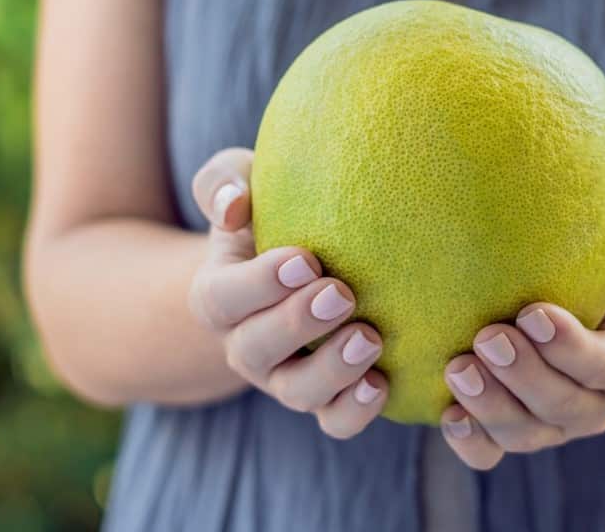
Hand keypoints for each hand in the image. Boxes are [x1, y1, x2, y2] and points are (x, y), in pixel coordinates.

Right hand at [187, 148, 387, 437]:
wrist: (293, 265)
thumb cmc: (265, 214)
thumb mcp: (239, 184)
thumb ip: (224, 183)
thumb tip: (233, 205)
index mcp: (218, 294)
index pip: (225, 296)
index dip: (261, 283)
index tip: (306, 259)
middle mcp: (245, 344)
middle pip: (256, 351)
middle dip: (298, 324)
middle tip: (342, 293)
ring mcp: (284, 377)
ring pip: (298, 393)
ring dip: (333, 372)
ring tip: (370, 339)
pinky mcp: (324, 396)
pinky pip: (334, 420)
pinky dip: (356, 410)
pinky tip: (385, 382)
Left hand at [440, 204, 604, 468]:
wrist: (591, 291)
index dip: (572, 349)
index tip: (533, 313)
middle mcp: (598, 403)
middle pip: (563, 407)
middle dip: (523, 376)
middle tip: (488, 336)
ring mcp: (555, 423)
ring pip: (527, 435)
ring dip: (491, 408)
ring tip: (458, 368)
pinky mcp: (516, 427)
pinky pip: (492, 452)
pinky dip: (470, 442)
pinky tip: (449, 414)